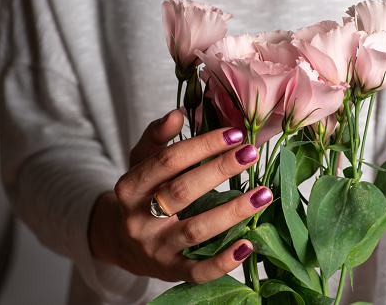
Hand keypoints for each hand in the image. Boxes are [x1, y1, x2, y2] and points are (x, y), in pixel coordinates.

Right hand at [89, 110, 271, 283]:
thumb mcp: (141, 162)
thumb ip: (157, 137)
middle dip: (220, 170)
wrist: (121, 242)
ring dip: (232, 212)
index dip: (202, 146)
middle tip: (251, 152)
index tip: (234, 133)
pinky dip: (224, 261)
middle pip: (182, 192)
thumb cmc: (140, 195)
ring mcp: (155, 248)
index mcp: (129, 187)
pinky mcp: (170, 272)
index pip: (168, 161)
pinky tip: (248, 243)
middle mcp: (138, 219)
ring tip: (263, 194)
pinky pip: (198, 271)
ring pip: (195, 231)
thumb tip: (178, 114)